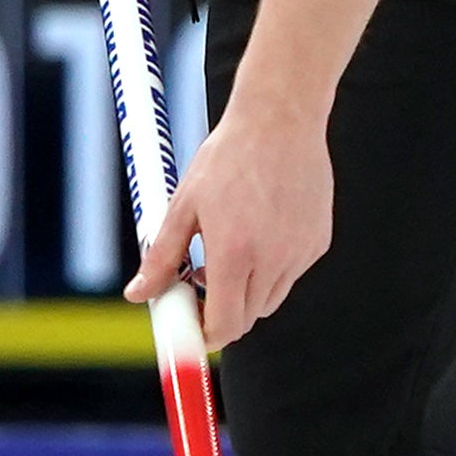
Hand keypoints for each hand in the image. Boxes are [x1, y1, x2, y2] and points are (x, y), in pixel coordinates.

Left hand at [134, 96, 332, 349]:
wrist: (280, 120)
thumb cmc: (225, 159)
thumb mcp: (183, 205)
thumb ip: (161, 258)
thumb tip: (137, 295)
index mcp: (234, 252)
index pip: (225, 324)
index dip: (205, 334)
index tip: (190, 327)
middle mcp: (273, 259)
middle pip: (247, 318)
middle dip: (222, 311)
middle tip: (199, 282)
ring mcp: (301, 252)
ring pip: (270, 298)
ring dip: (247, 291)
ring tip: (228, 249)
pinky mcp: (318, 242)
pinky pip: (291, 273)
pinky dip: (271, 268)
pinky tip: (259, 229)